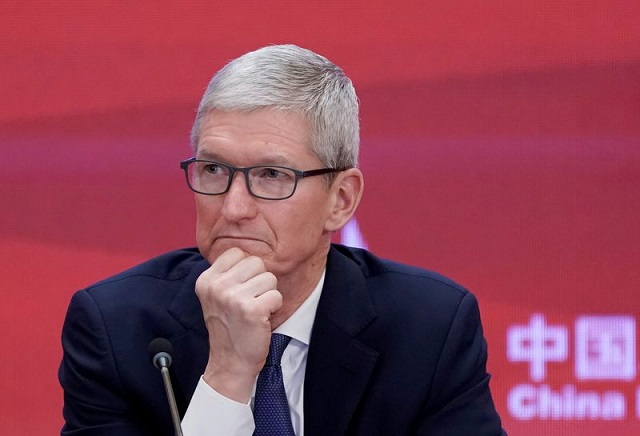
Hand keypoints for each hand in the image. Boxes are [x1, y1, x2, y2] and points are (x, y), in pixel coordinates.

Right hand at [195, 247, 282, 401]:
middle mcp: (216, 286)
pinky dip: (275, 308)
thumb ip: (227, 272)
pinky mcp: (251, 310)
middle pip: (256, 262)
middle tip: (249, 302)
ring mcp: (233, 298)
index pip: (237, 253)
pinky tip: (262, 319)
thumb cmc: (229, 327)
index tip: (241, 289)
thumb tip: (247, 248)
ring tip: (255, 310)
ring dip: (268, 295)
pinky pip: (277, 295)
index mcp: (206, 280)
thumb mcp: (216, 296)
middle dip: (260, 281)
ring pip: (270, 278)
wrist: (230, 363)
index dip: (247, 270)